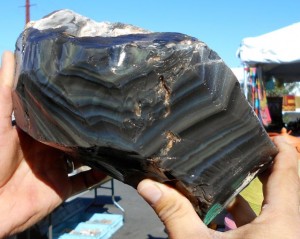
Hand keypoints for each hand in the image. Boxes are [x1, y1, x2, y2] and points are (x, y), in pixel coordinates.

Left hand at [0, 51, 106, 237]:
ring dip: (100, 148)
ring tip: (121, 134)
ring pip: (84, 156)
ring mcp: (58, 168)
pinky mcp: (64, 187)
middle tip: (114, 109)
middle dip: (91, 125)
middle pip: (74, 135)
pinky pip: (87, 181)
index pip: (57, 113)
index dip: (72, 102)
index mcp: (36, 131)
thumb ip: (5, 91)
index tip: (91, 87)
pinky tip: (116, 165)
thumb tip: (10, 53)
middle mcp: (50, 148)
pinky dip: (100, 175)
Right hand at [138, 136, 299, 238]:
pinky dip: (247, 212)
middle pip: (282, 185)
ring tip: (228, 168)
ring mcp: (283, 237)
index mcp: (283, 224)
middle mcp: (291, 229)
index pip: (287, 173)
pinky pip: (267, 222)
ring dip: (250, 189)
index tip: (264, 133)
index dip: (278, 149)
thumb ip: (174, 212)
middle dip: (260, 164)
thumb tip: (146, 185)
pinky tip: (224, 205)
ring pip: (274, 205)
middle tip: (239, 145)